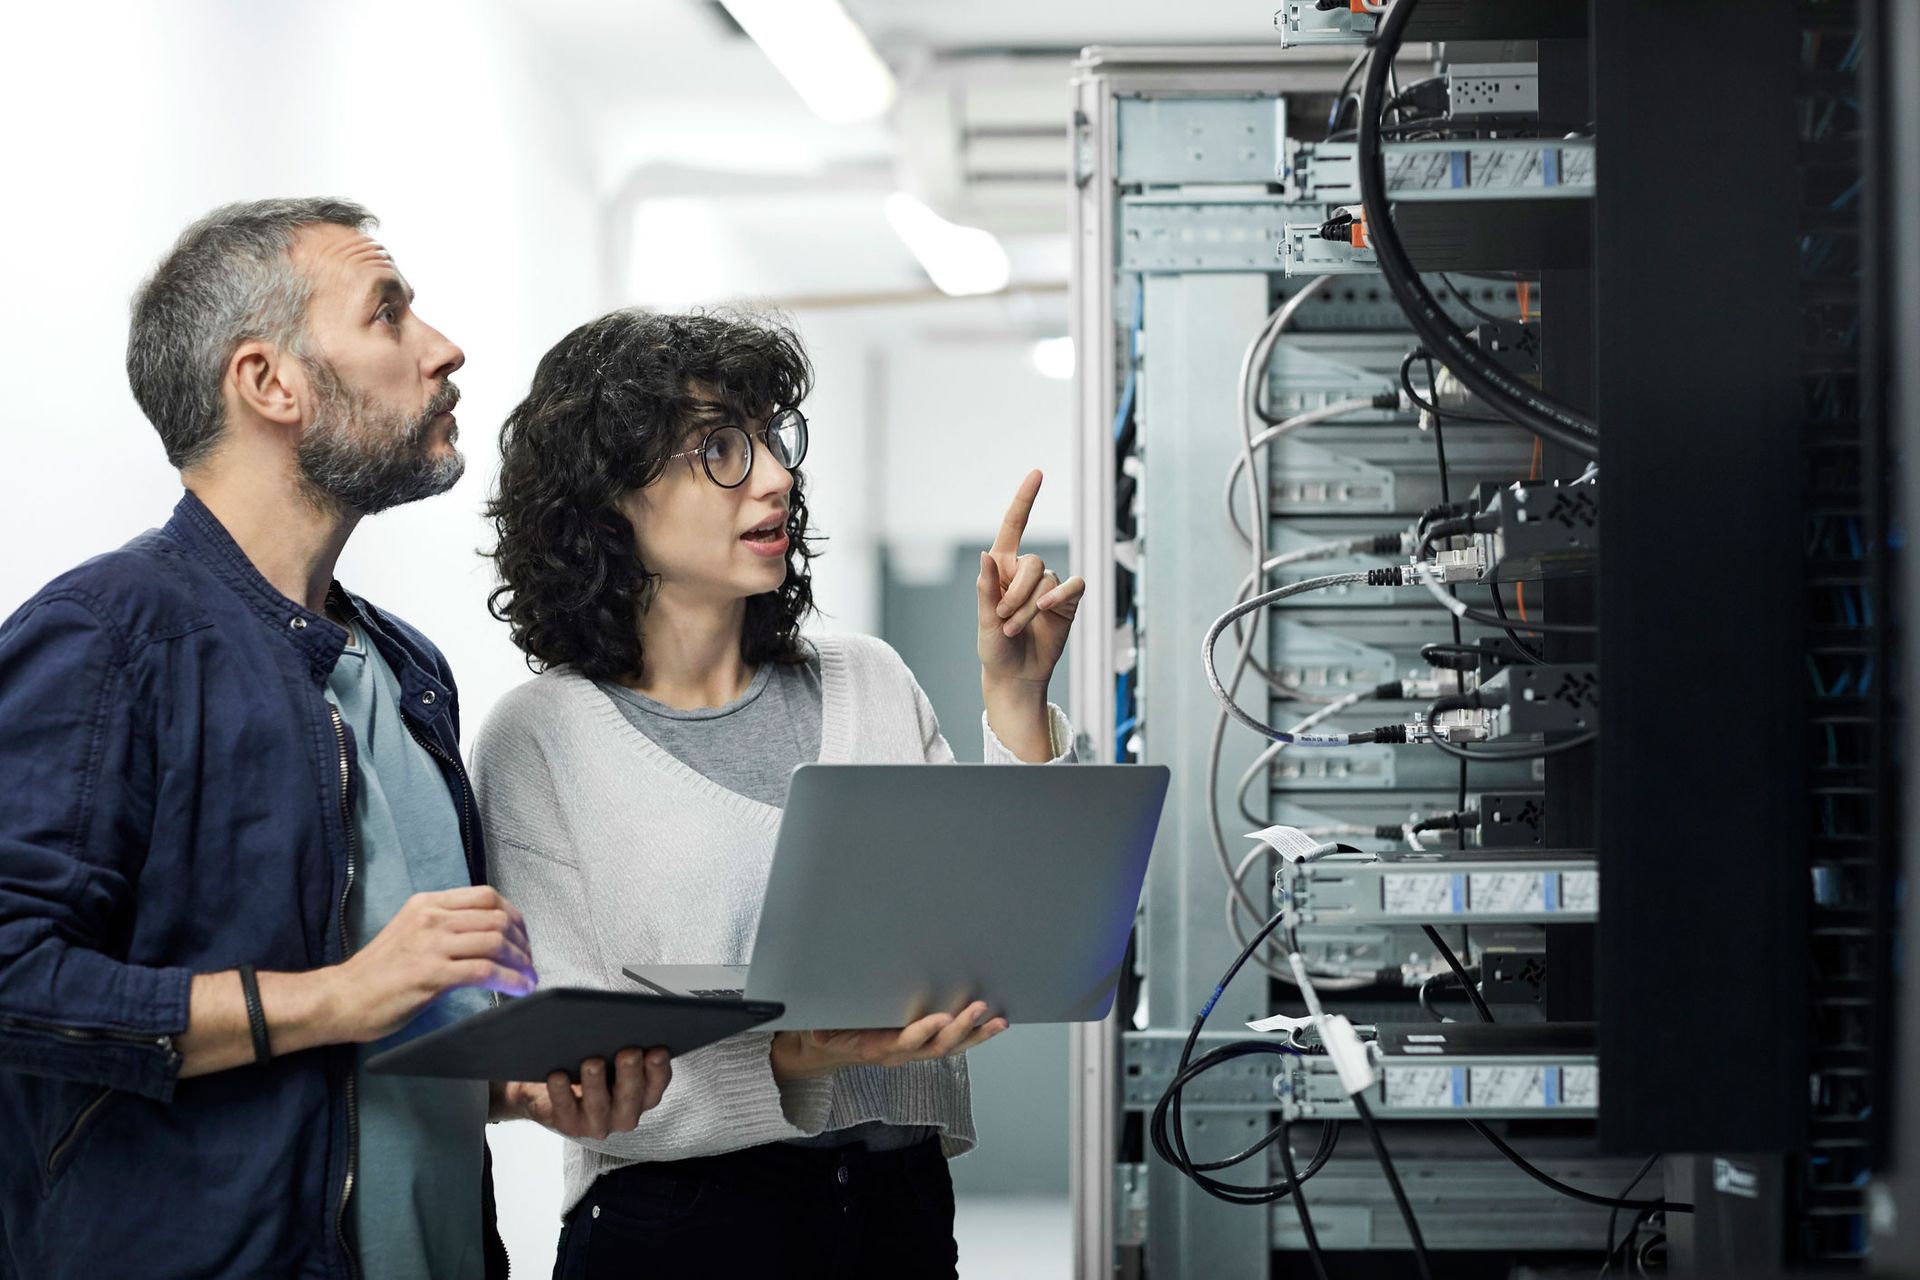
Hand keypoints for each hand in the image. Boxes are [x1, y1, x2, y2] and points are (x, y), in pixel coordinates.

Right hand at [329, 885, 536, 1043]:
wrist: (340, 998)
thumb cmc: (375, 974)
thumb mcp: (410, 933)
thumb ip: (443, 928)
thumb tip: (484, 936)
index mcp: (427, 903)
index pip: (487, 896)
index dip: (514, 916)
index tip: (523, 938)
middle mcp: (432, 917)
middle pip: (497, 917)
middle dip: (522, 941)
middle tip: (529, 962)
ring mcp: (432, 943)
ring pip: (495, 941)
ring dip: (521, 962)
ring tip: (529, 979)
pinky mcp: (432, 972)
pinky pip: (485, 971)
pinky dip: (510, 980)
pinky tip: (518, 990)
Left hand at [494, 1048, 672, 1138]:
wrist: (552, 1093)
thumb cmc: (590, 1065)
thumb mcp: (611, 1053)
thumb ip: (622, 1040)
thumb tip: (622, 1020)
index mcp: (643, 1094)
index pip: (657, 1083)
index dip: (659, 1069)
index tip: (658, 1050)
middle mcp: (624, 1113)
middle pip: (630, 1096)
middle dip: (630, 1074)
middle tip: (629, 1052)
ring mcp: (596, 1123)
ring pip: (598, 1106)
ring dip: (596, 1084)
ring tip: (592, 1063)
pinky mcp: (568, 1124)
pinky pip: (564, 1108)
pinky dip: (561, 1092)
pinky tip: (557, 1075)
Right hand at [769, 1002, 1009, 1081]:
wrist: (826, 1051)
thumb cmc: (824, 1034)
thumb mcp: (816, 1030)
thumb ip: (821, 1030)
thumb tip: (820, 1029)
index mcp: (874, 1048)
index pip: (903, 1042)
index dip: (923, 1032)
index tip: (941, 1018)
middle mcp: (898, 1053)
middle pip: (935, 1047)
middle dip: (960, 1029)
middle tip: (979, 1009)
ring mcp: (912, 1051)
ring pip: (949, 1047)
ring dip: (976, 1034)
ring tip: (999, 1021)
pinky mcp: (921, 1045)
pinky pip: (950, 1042)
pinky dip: (973, 1034)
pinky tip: (993, 1021)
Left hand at [977, 470, 1084, 690]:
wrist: (1016, 676)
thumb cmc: (994, 649)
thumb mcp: (983, 621)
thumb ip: (985, 589)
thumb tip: (985, 555)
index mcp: (1001, 568)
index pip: (1014, 526)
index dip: (1025, 499)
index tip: (1038, 473)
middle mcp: (1025, 573)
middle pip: (1033, 562)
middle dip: (1017, 593)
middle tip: (1004, 621)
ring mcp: (1047, 588)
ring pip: (1048, 580)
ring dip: (1029, 607)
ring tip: (1015, 630)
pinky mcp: (1067, 603)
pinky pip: (1073, 586)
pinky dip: (1061, 595)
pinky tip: (1047, 610)